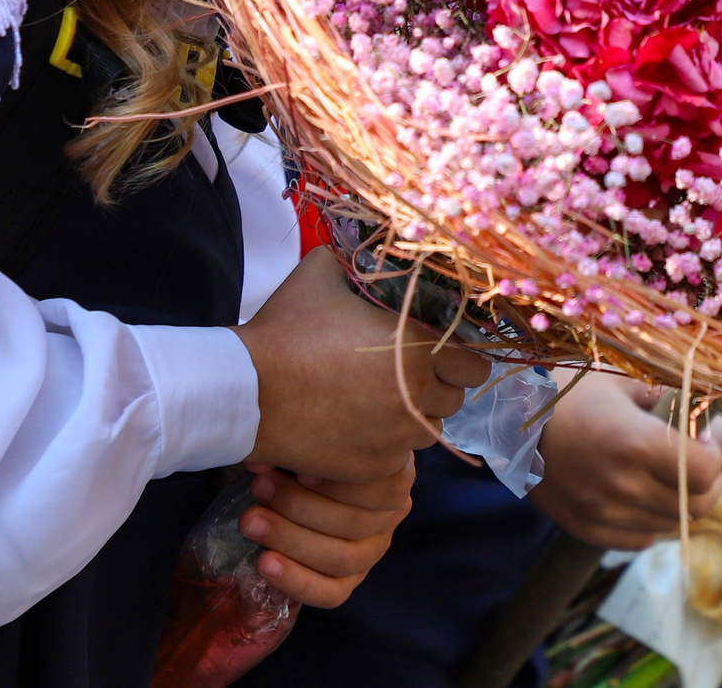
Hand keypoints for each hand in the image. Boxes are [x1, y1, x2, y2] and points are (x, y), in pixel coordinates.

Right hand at [234, 248, 489, 482]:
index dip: (461, 360)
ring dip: (413, 419)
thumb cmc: (287, 330)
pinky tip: (360, 428)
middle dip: (436, 389)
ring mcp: (396, 439)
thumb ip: (348, 262)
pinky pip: (397, 458)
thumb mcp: (319, 276)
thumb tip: (352, 252)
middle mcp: (417, 399)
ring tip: (381, 403)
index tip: (442, 356)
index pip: (474, 366)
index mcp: (415, 350)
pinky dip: (386, 445)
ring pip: (427, 432)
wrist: (247, 392)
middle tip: (408, 377)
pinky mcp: (373, 468)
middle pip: (454, 401)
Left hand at [236, 460, 413, 607]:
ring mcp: (372, 551)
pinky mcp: (349, 581)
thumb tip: (260, 461)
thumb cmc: (310, 446)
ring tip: (251, 521)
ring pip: (343, 559)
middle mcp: (390, 516)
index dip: (342, 485)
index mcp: (394, 474)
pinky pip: (331, 594)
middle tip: (259, 487)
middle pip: (356, 524)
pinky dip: (296, 581)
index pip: (386, 488)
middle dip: (299, 507)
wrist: (299, 475)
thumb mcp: (310, 437)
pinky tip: (264, 563)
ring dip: (291, 540)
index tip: (300, 473)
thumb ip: (296, 444)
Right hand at [526, 374, 721, 550]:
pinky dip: (650, 513)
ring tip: (647, 460)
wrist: (505, 406)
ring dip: (677, 496)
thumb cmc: (582, 379)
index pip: (707, 476)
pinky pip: (645, 536)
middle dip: (702, 479)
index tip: (689, 433)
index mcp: (634, 442)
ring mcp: (601, 516)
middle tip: (674, 446)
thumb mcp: (646, 380)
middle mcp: (618, 487)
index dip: (710, 456)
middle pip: (699, 506)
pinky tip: (626, 480)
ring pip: (676, 525)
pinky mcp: (589, 533)